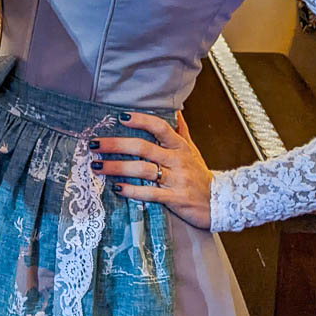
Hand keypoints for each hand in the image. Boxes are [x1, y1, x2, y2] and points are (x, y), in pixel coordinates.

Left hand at [90, 110, 212, 228]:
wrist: (221, 203)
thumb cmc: (201, 176)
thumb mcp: (193, 151)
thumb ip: (181, 132)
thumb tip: (176, 111)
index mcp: (180, 147)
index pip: (159, 127)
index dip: (141, 120)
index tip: (120, 117)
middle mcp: (177, 160)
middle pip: (143, 148)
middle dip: (116, 145)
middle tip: (94, 144)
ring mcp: (176, 180)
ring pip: (143, 170)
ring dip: (117, 167)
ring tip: (97, 166)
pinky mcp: (174, 199)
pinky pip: (150, 194)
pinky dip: (132, 191)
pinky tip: (116, 188)